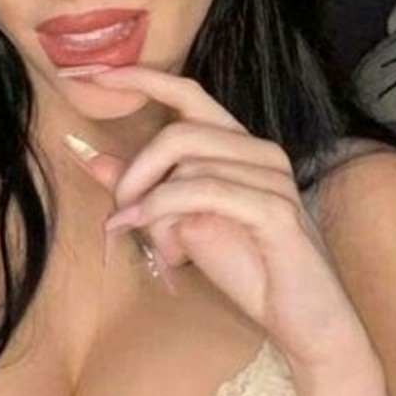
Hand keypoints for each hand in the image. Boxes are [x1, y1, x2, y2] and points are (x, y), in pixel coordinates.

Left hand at [63, 64, 365, 370]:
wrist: (304, 319)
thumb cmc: (249, 269)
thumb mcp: (183, 225)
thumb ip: (146, 189)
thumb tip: (92, 157)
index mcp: (240, 146)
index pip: (188, 93)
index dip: (141, 79)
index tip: (92, 75)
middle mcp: (259, 151)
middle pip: (179, 132)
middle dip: (136, 171)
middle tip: (117, 212)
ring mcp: (271, 177)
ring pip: (187, 166)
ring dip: (152, 208)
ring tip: (151, 246)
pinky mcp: (274, 208)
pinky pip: (204, 193)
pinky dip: (168, 213)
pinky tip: (161, 245)